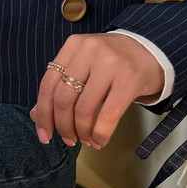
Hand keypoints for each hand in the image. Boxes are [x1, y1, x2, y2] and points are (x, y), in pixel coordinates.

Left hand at [31, 33, 163, 149]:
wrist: (151, 49)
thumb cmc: (112, 61)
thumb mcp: (83, 64)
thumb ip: (60, 86)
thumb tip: (35, 115)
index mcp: (73, 46)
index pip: (48, 84)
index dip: (43, 114)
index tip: (44, 135)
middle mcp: (89, 51)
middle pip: (64, 98)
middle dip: (63, 126)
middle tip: (68, 140)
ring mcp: (110, 64)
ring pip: (84, 109)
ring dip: (81, 132)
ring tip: (85, 140)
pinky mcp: (129, 79)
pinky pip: (108, 115)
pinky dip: (100, 134)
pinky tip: (99, 141)